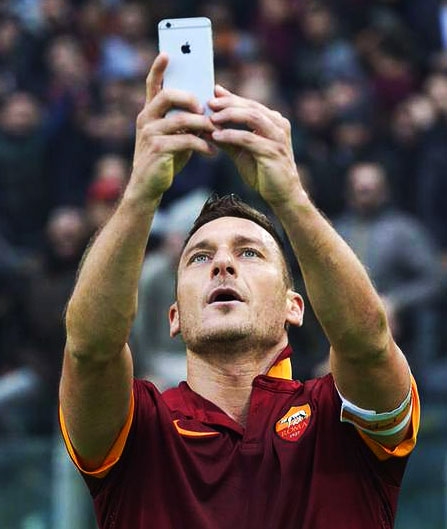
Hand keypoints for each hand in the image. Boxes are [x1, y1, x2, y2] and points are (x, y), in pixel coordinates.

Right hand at [128, 53, 216, 204]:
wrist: (149, 186)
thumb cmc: (165, 160)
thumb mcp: (175, 138)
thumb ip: (185, 122)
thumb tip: (208, 110)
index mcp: (149, 113)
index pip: (152, 85)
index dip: (158, 69)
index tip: (167, 53)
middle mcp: (146, 120)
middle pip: (167, 96)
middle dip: (190, 98)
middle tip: (205, 108)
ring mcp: (149, 134)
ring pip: (181, 120)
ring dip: (203, 126)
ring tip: (217, 133)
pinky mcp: (157, 150)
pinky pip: (185, 141)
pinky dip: (203, 146)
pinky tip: (212, 152)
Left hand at [209, 86, 301, 206]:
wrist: (282, 195)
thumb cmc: (263, 173)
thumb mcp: (242, 152)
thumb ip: (228, 138)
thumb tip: (206, 127)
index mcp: (273, 122)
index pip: (250, 104)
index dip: (231, 98)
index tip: (212, 94)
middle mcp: (278, 125)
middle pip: (251, 106)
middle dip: (228, 103)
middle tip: (209, 103)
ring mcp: (278, 138)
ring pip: (253, 117)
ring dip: (230, 115)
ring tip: (211, 118)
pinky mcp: (273, 152)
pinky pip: (249, 138)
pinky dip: (232, 135)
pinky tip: (217, 136)